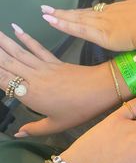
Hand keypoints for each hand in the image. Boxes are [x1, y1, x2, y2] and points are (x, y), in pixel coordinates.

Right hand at [0, 28, 123, 135]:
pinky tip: (17, 28)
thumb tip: (17, 134)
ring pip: (18, 52)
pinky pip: (37, 48)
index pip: (2, 79)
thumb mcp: (56, 125)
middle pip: (6, 61)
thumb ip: (34, 129)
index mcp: (29, 94)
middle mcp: (32, 77)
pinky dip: (26, 38)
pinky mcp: (54, 61)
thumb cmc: (78, 110)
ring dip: (3, 41)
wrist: (99, 90)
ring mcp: (43, 67)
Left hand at [41, 0, 135, 50]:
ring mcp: (101, 24)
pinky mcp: (101, 35)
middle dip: (64, 12)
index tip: (68, 12)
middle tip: (47, 9)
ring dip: (59, 17)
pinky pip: (78, 29)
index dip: (79, 12)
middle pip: (80, 14)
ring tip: (44, 13)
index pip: (93, 12)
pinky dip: (64, 26)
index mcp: (116, 10)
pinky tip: (52, 21)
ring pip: (76, 20)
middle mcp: (105, 14)